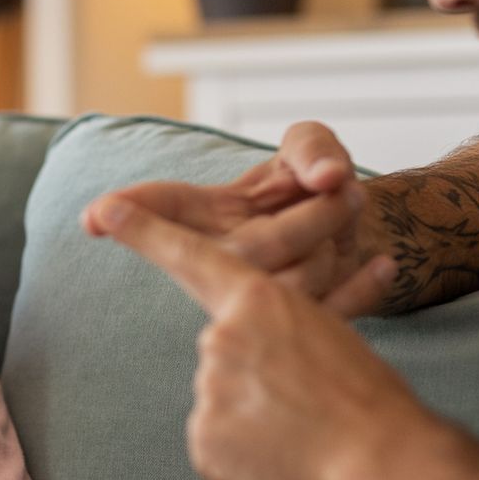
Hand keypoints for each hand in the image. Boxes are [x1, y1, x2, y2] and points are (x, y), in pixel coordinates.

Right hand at [82, 122, 380, 314]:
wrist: (357, 237)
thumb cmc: (317, 181)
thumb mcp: (308, 147)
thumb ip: (313, 147)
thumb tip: (326, 177)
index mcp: (204, 214)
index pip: (162, 210)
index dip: (129, 215)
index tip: (96, 217)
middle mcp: (219, 259)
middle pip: (254, 250)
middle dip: (311, 217)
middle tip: (346, 188)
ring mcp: (256, 301)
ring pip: (297, 284)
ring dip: (339, 243)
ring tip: (355, 211)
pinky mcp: (297, 332)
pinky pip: (332, 314)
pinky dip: (364, 289)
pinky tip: (382, 263)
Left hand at [93, 197, 429, 479]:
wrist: (381, 456)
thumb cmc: (366, 393)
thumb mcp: (329, 333)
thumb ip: (284, 326)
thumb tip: (297, 316)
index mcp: (257, 299)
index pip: (188, 258)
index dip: (144, 232)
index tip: (102, 210)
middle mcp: (222, 336)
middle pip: (222, 354)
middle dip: (254, 377)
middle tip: (301, 399)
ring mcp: (209, 388)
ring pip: (221, 401)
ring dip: (253, 417)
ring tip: (298, 430)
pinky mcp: (203, 440)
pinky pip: (217, 445)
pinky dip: (243, 457)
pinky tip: (279, 457)